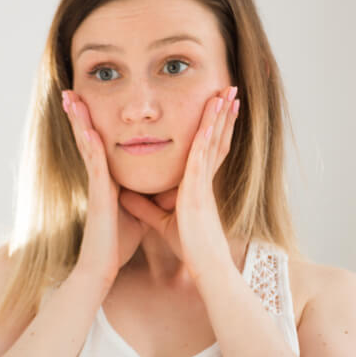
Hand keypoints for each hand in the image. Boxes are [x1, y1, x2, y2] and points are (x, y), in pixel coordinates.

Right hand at [62, 90, 146, 289]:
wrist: (102, 268)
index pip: (100, 143)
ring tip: (70, 97)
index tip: (87, 100)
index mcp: (108, 179)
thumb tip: (158, 189)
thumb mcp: (136, 211)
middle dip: (80, 113)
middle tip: (70, 89)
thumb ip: (143, 196)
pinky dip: (91, 147)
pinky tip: (88, 130)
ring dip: (79, 120)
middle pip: (88, 137)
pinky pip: (96, 167)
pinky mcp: (99, 196)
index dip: (93, 121)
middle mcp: (99, 178)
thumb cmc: (116, 243)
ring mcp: (97, 185)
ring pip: (86, 145)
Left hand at [119, 86, 239, 279]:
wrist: (204, 266)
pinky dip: (207, 136)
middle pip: (216, 138)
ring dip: (220, 116)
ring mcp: (203, 183)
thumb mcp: (161, 222)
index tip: (218, 107)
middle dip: (223, 114)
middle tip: (230, 90)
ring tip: (227, 92)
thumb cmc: (189, 247)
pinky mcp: (197, 191)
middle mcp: (204, 180)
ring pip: (213, 142)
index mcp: (199, 185)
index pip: (208, 149)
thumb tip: (125, 196)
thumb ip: (145, 207)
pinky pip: (203, 158)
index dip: (214, 127)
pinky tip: (210, 118)